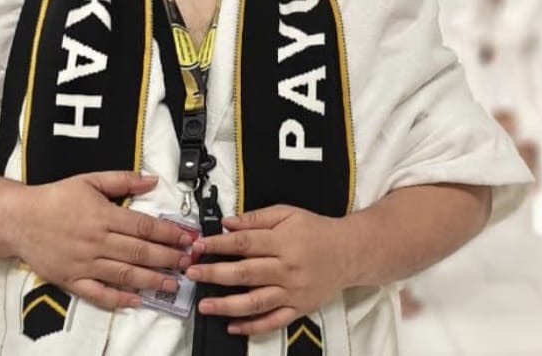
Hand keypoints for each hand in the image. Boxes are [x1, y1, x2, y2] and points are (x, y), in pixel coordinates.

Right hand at [16, 172, 193, 310]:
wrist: (19, 219)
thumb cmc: (55, 198)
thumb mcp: (89, 180)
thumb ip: (122, 180)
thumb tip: (152, 179)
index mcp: (103, 216)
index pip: (144, 226)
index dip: (169, 233)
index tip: (187, 238)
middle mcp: (97, 241)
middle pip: (140, 252)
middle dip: (168, 258)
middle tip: (188, 263)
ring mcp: (85, 263)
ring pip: (124, 274)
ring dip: (152, 280)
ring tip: (173, 284)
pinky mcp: (72, 280)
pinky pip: (98, 293)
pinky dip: (118, 299)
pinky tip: (136, 301)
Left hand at [186, 205, 349, 336]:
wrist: (349, 252)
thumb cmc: (315, 230)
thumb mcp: (287, 213)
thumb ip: (255, 218)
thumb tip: (227, 223)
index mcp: (283, 242)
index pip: (244, 243)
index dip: (218, 245)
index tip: (198, 247)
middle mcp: (287, 269)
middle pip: (246, 273)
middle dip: (215, 274)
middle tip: (192, 275)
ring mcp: (293, 292)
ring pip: (256, 302)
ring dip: (227, 306)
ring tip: (204, 306)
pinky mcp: (299, 309)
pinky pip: (273, 322)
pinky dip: (252, 327)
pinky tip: (233, 327)